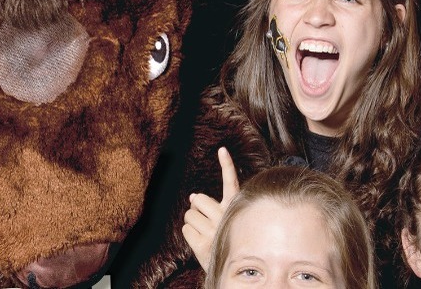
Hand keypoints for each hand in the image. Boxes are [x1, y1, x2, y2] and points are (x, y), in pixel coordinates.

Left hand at [181, 147, 239, 269]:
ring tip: (205, 233)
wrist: (235, 271)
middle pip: (197, 199)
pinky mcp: (202, 245)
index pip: (231, 183)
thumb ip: (214, 207)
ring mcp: (213, 231)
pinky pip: (185, 230)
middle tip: (204, 218)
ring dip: (193, 222)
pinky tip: (201, 242)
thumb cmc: (229, 240)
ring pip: (189, 214)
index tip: (222, 149)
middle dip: (196, 207)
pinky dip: (190, 235)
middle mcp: (225, 217)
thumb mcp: (227, 222)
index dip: (226, 165)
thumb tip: (193, 195)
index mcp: (235, 209)